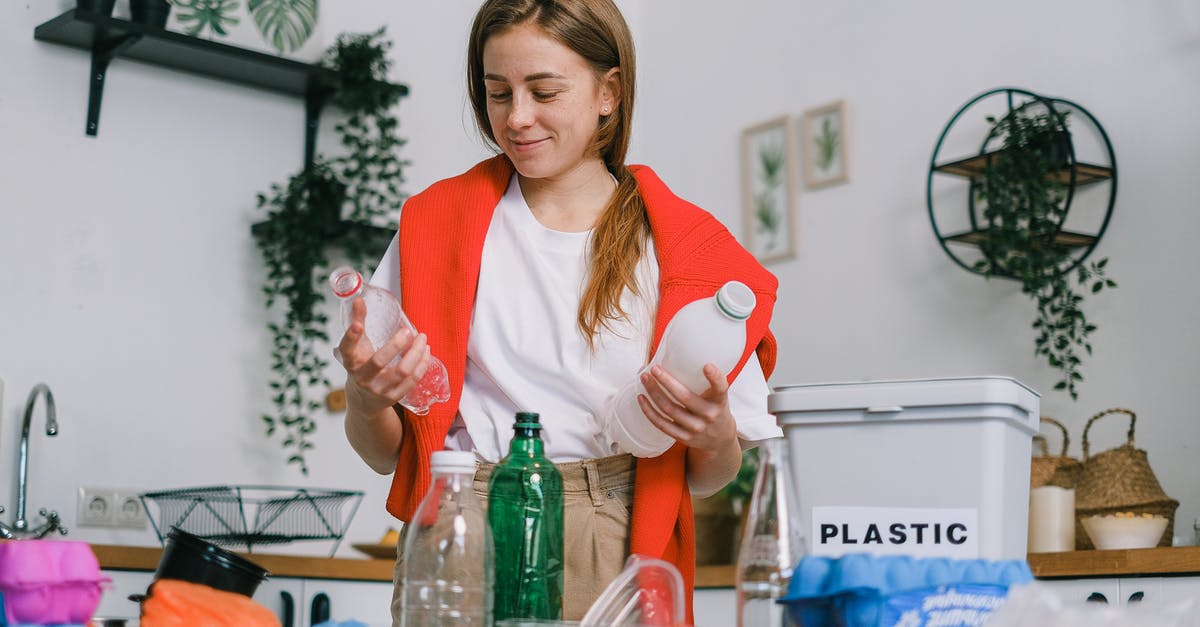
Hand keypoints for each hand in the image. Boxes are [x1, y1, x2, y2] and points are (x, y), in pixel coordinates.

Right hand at [335, 298, 430, 414]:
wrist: (364, 401)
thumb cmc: (361, 366)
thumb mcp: (356, 347)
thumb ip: (357, 322)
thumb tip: (359, 300)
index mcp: (350, 362)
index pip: (347, 348)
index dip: (351, 336)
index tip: (358, 324)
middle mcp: (362, 377)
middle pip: (379, 361)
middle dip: (396, 345)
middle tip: (408, 331)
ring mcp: (378, 389)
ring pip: (402, 371)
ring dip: (416, 353)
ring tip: (423, 339)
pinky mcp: (393, 397)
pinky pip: (412, 380)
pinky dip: (422, 365)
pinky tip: (426, 353)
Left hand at [637, 363, 737, 453]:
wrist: (720, 439)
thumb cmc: (714, 408)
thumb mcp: (718, 396)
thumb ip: (705, 381)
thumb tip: (676, 358)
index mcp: (719, 401)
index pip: (720, 389)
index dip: (715, 378)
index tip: (707, 366)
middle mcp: (709, 415)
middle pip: (685, 397)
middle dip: (667, 381)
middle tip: (655, 369)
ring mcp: (696, 428)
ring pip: (669, 409)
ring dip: (654, 392)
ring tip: (644, 378)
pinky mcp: (684, 437)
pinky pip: (662, 424)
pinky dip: (649, 411)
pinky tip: (642, 399)